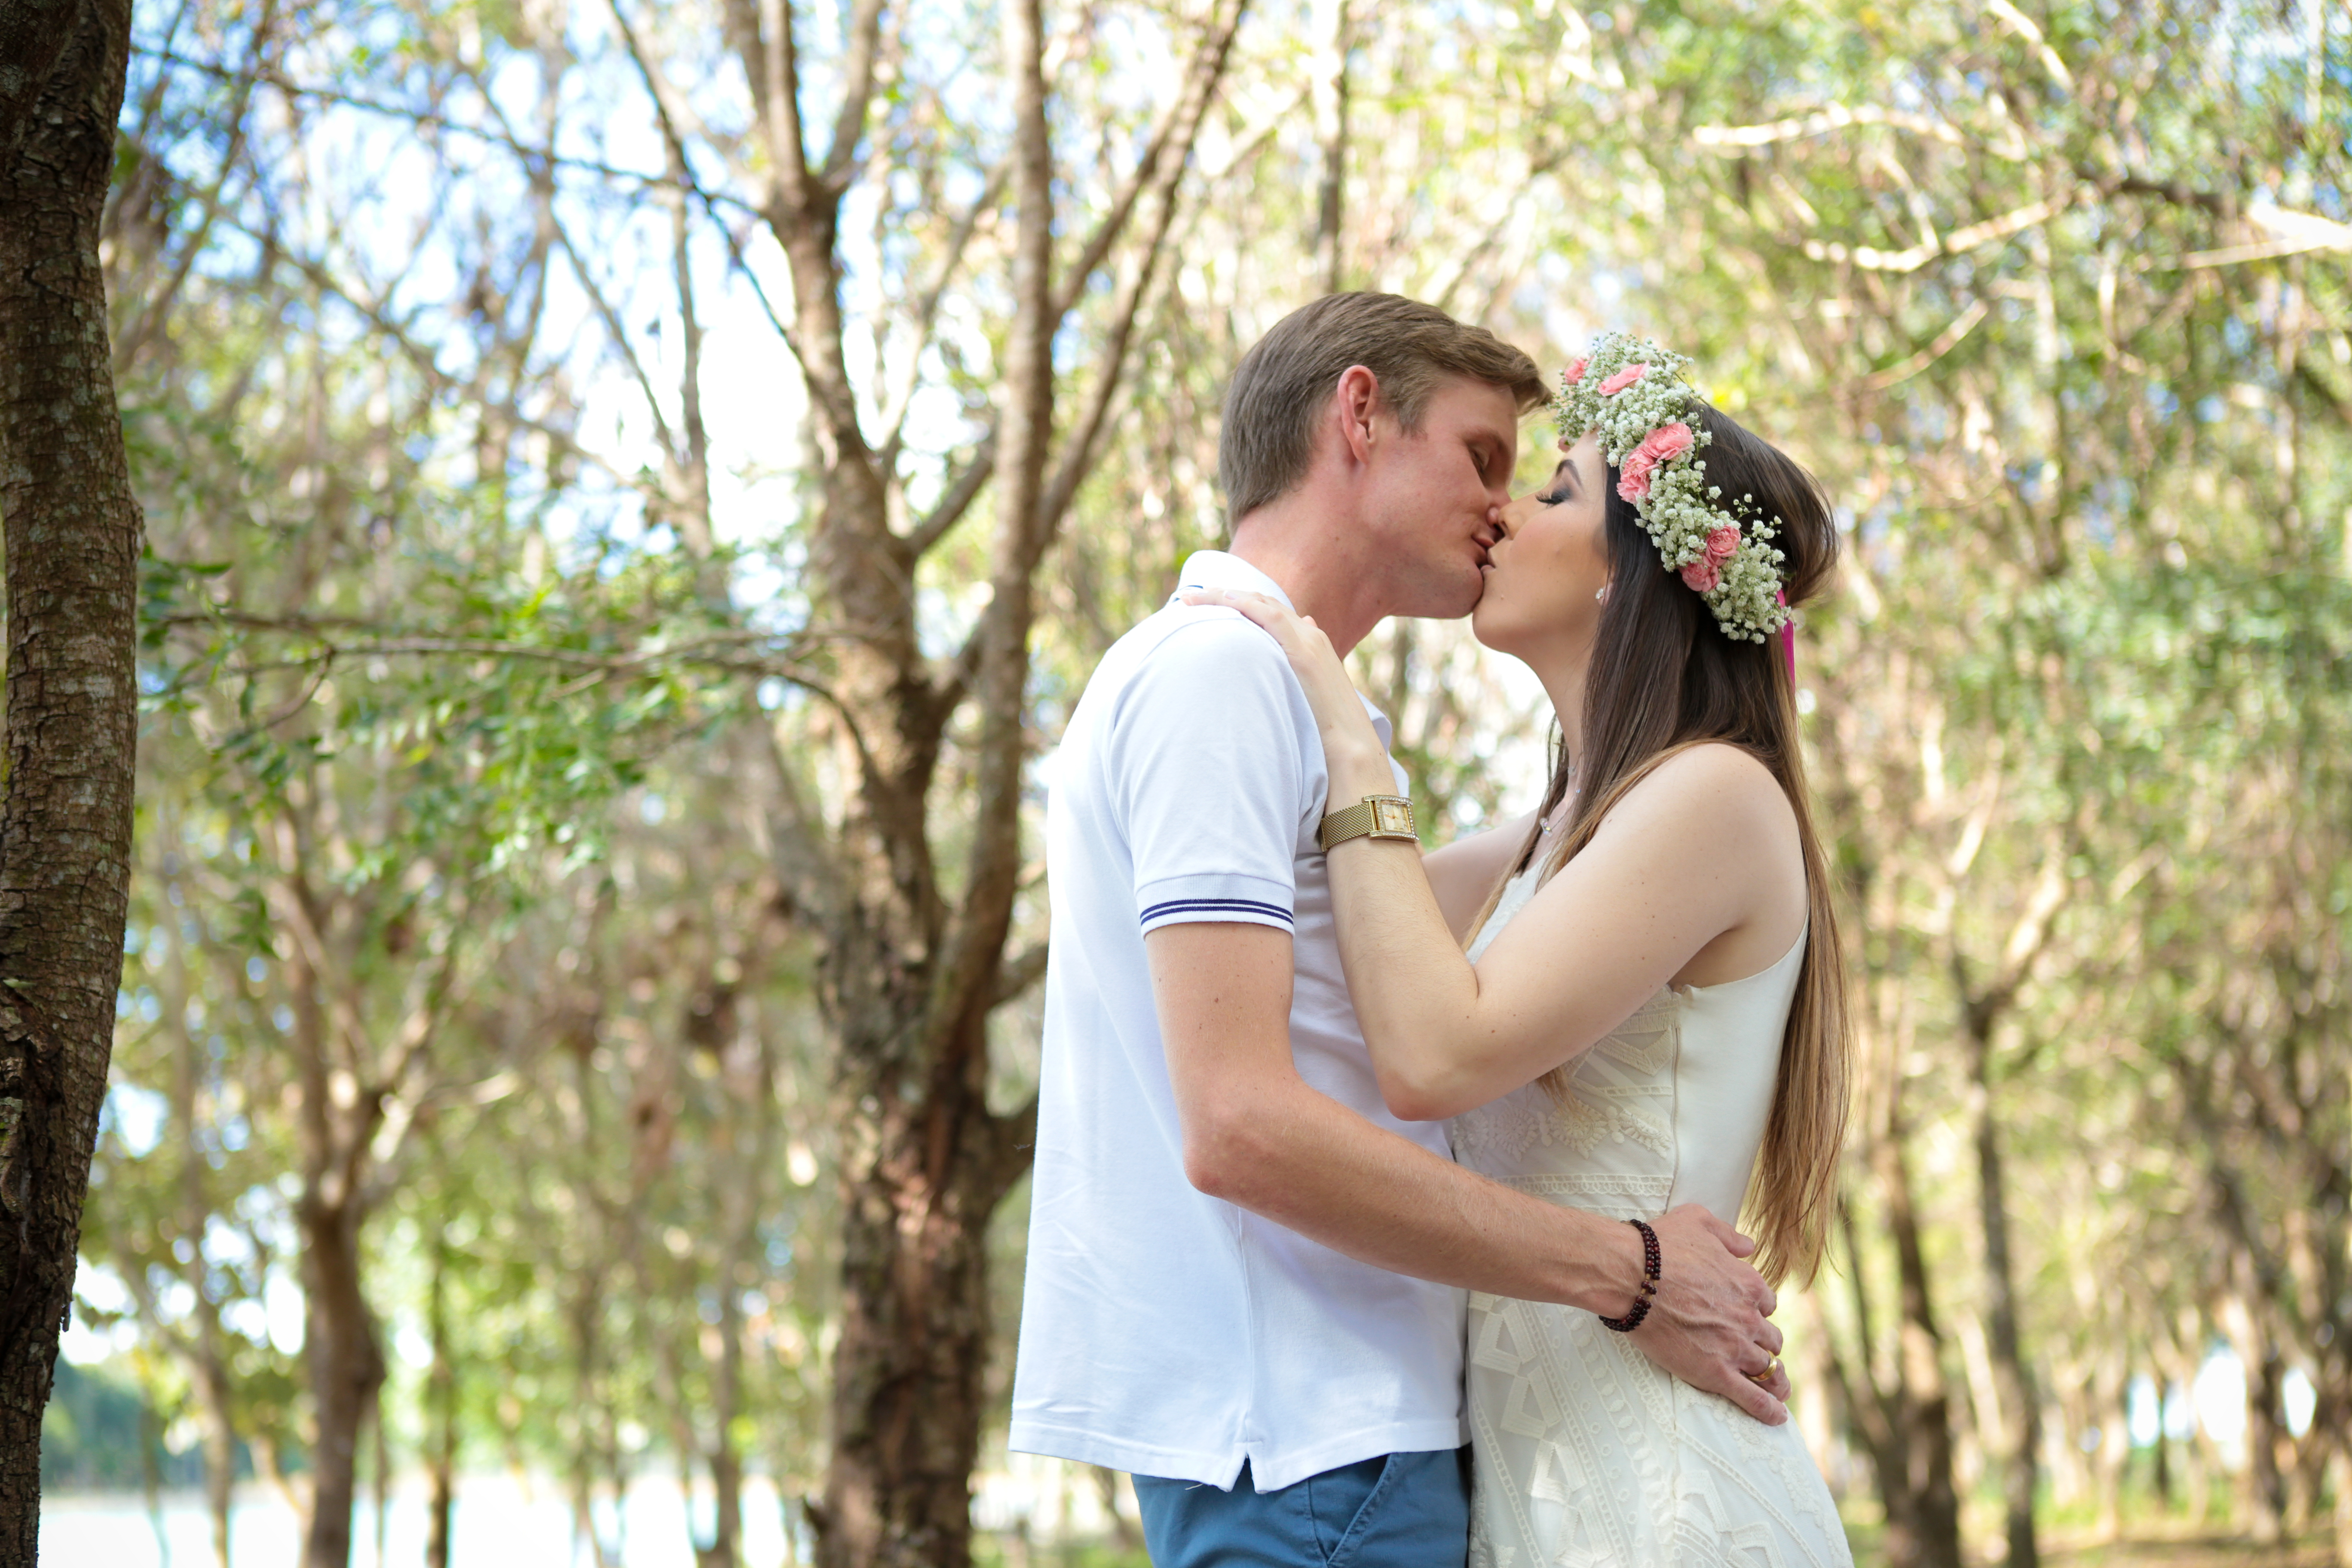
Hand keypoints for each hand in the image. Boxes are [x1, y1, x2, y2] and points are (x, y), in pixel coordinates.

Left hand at [1178, 587, 1386, 777]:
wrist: (1350, 749)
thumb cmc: (1325, 732)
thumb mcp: (1305, 697)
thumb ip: (1292, 676)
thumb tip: (1278, 660)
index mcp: (1312, 644)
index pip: (1269, 612)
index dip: (1237, 604)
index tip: (1206, 606)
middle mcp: (1311, 636)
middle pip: (1261, 602)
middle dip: (1224, 596)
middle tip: (1188, 598)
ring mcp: (1310, 641)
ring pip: (1261, 604)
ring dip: (1224, 596)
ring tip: (1190, 599)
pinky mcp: (1305, 653)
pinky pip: (1271, 617)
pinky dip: (1246, 605)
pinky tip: (1223, 600)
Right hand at [1627, 1204, 1789, 1423]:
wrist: (1632, 1274)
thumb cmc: (1660, 1245)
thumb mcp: (1698, 1220)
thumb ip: (1729, 1235)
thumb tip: (1749, 1247)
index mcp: (1748, 1284)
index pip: (1767, 1304)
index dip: (1756, 1310)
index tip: (1745, 1314)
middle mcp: (1748, 1317)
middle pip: (1770, 1338)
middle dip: (1763, 1343)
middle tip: (1753, 1349)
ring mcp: (1734, 1347)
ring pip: (1766, 1368)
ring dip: (1771, 1376)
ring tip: (1774, 1385)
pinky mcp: (1715, 1372)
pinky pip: (1751, 1397)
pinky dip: (1767, 1409)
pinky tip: (1776, 1417)